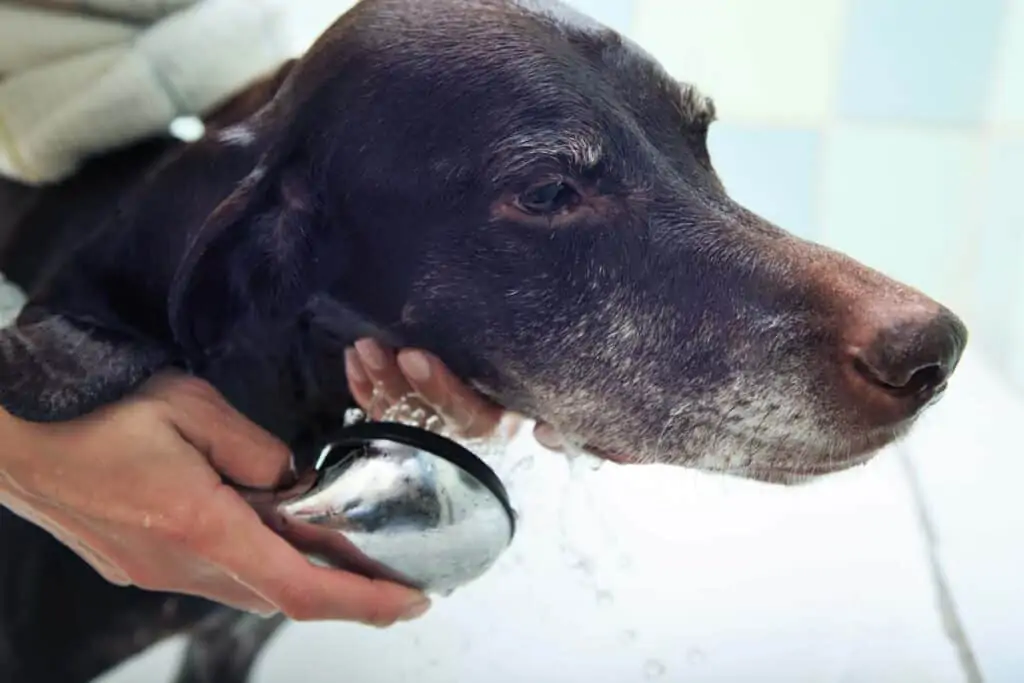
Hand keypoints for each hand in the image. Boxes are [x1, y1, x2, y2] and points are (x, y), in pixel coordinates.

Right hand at [0, 373, 429, 625]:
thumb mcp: (190, 406)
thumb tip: (290, 480)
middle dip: (344, 592)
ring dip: (297, 575)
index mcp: (202, 526)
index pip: (301, 586)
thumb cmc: (94, 410)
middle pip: (281, 595)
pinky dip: (255, 562)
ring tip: (340, 549)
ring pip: (248, 588)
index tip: (411, 600)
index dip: (364, 601)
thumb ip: (254, 447)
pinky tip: (265, 530)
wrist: (10, 438)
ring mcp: (157, 573)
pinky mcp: (139, 566)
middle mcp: (181, 565)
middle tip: (391, 577)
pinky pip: (214, 575)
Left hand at [344, 338, 564, 449]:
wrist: (534, 374)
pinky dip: (366, 389)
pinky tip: (353, 361)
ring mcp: (441, 431)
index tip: (412, 356)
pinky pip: (384, 413)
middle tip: (371, 346)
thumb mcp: (534, 385)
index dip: (439, 388)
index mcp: (504, 421)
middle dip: (396, 383)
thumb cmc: (536, 367)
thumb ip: (544, 398)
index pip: (470, 415)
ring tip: (360, 347)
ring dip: (377, 381)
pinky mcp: (415, 423)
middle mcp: (470, 433)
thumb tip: (544, 428)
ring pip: (403, 415)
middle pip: (427, 417)